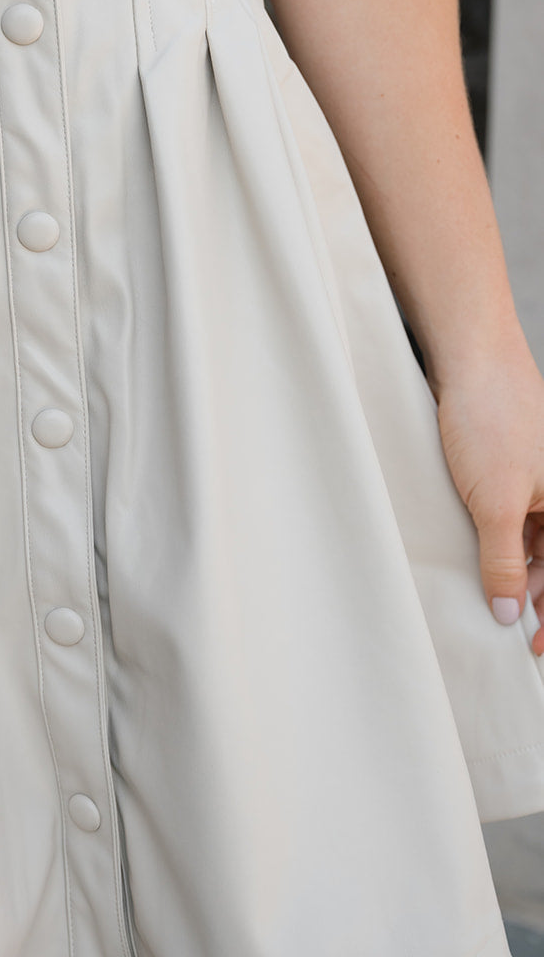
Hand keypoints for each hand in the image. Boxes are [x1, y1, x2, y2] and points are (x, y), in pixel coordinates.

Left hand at [434, 342, 543, 656]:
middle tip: (508, 627)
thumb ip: (504, 562)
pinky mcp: (519, 467)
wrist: (471, 358)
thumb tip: (508, 613)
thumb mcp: (495, 503)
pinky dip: (507, 542)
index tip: (533, 650)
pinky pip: (522, 517)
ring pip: (540, 542)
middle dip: (537, 596)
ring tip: (491, 598)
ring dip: (520, 572)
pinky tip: (484, 559)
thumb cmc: (491, 421)